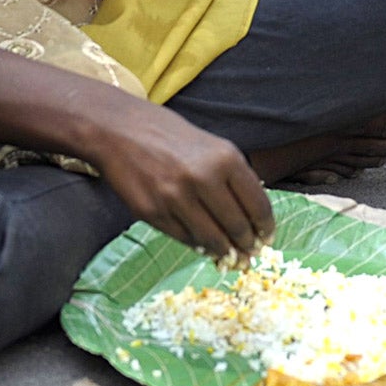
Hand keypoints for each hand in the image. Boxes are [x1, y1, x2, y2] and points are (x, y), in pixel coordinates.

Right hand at [85, 99, 274, 260]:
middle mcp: (204, 178)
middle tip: (249, 253)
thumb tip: (253, 219)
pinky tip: (203, 244)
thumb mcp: (212, 146)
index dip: (265, 228)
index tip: (267, 238)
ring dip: (225, 251)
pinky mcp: (153, 213)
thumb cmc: (170, 137)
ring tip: (230, 255)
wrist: (118, 130)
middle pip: (238, 227)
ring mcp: (176, 198)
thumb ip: (233, 178)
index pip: (258, 205)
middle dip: (247, 244)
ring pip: (212, 239)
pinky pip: (185, 238)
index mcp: (226, 158)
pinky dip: (198, 245)